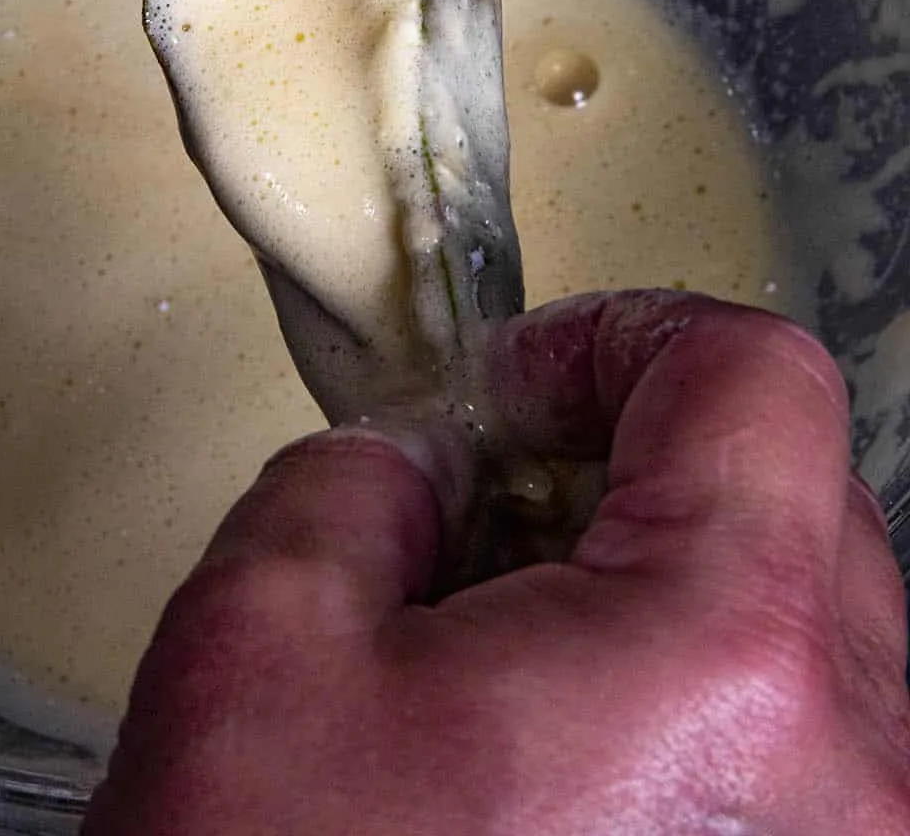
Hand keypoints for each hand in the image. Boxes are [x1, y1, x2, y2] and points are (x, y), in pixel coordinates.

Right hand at [84, 291, 909, 834]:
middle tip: (501, 504)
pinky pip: (815, 741)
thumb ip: (355, 481)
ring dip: (673, 584)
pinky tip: (569, 755)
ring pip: (817, 621)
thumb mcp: (259, 646)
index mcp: (732, 661)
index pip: (752, 375)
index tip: (523, 381)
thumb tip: (421, 460)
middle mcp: (857, 775)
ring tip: (522, 648)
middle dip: (638, 463)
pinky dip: (701, 697)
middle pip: (799, 491)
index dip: (618, 334)